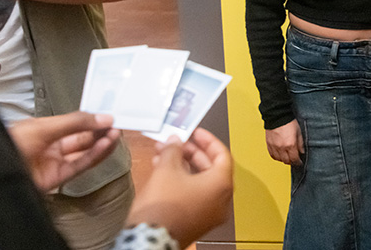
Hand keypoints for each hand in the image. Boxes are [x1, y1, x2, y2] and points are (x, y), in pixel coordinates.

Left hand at [9, 112, 119, 190]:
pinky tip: (106, 146)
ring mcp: (54, 162)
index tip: (108, 115)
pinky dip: (95, 156)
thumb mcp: (44, 128)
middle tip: (116, 123)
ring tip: (116, 134)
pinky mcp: (58, 178)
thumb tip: (103, 118)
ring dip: (101, 143)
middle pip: (81, 137)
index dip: (91, 120)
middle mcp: (50, 146)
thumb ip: (75, 123)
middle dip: (99, 130)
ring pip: (84, 152)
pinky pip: (81, 165)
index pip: (73, 123)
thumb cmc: (11, 145)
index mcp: (43, 130)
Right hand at [126, 129, 233, 248]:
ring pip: (200, 181)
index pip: (222, 154)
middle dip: (190, 153)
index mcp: (221, 184)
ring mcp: (210, 213)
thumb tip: (176, 141)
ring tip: (163, 155)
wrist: (148, 241)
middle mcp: (221, 200)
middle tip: (176, 143)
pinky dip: (182, 182)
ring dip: (182, 166)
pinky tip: (163, 171)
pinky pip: (195, 195)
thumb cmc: (162, 207)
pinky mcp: (197, 221)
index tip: (195, 132)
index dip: (208, 140)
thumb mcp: (167, 170)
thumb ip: (174, 150)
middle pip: (211, 167)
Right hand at [265, 119, 303, 165]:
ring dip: (283, 160)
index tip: (299, 162)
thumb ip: (301, 144)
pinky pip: (272, 155)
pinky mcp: (269, 144)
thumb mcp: (299, 132)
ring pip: (279, 159)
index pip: (294, 159)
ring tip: (287, 157)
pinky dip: (276, 157)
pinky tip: (279, 155)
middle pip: (286, 161)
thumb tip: (302, 152)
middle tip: (294, 160)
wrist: (277, 116)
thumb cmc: (289, 122)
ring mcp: (274, 146)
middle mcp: (281, 147)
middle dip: (291, 162)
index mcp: (290, 145)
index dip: (298, 162)